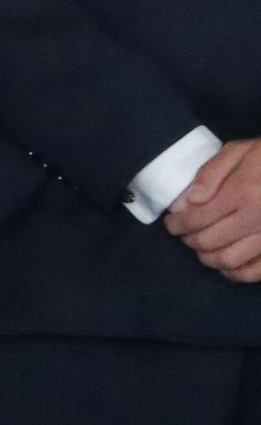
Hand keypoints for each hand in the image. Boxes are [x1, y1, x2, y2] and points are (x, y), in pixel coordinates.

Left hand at [165, 139, 260, 280]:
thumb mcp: (241, 151)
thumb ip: (210, 173)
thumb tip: (187, 202)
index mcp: (242, 192)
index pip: (197, 218)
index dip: (177, 224)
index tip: (171, 223)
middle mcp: (257, 218)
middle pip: (209, 241)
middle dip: (189, 240)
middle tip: (184, 234)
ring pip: (229, 260)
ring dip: (208, 258)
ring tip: (202, 248)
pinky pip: (255, 271)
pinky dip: (236, 273)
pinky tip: (226, 265)